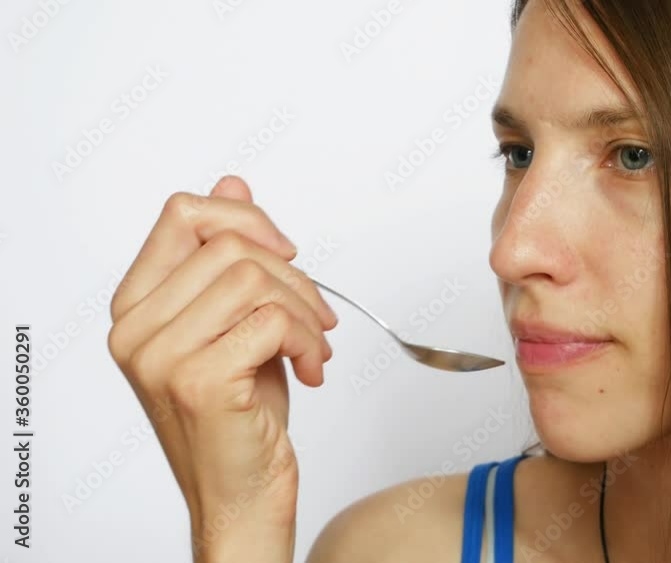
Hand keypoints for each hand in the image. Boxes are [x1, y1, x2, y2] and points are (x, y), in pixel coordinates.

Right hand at [106, 176, 337, 561]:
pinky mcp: (198, 380)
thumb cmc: (239, 413)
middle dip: (295, 277)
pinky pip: (273, 320)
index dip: (247, 217)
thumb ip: (226, 255)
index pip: (183, 212)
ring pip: (255, 278)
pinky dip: (310, 342)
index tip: (286, 252)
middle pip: (231, 243)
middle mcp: (135, 328)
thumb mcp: (235, 321)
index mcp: (136, 304)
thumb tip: (232, 181)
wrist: (242, 492)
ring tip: (314, 349)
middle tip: (317, 319)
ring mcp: (161, 354)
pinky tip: (311, 371)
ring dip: (308, 313)